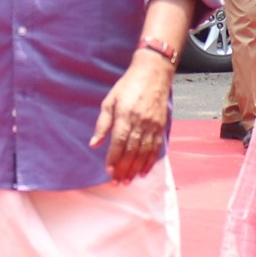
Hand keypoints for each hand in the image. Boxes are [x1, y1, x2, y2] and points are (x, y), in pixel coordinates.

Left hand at [90, 50, 173, 183]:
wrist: (153, 73)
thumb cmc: (128, 86)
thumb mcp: (109, 101)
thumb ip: (102, 123)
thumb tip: (94, 144)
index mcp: (125, 115)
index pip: (119, 142)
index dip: (114, 158)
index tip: (108, 171)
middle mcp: (140, 122)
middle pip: (132, 151)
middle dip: (124, 168)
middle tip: (118, 182)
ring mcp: (152, 125)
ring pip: (144, 152)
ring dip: (136, 168)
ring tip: (129, 181)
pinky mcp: (161, 126)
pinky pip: (156, 148)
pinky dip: (150, 161)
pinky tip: (144, 171)